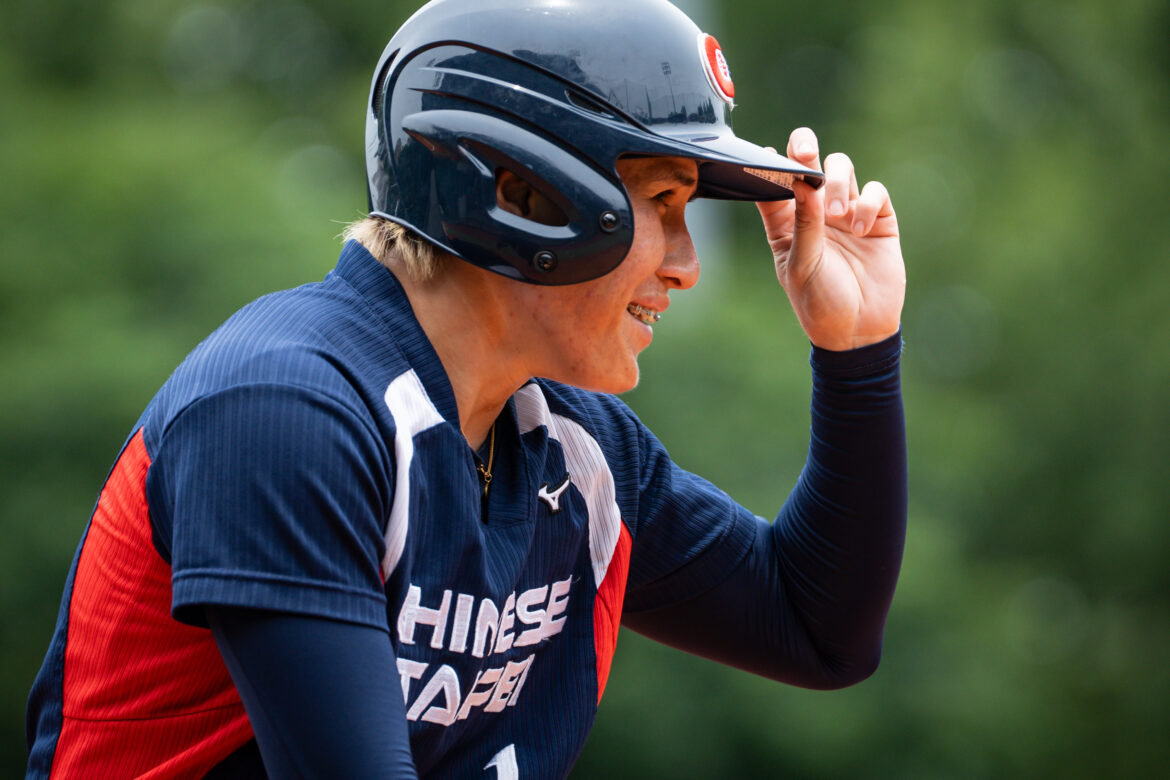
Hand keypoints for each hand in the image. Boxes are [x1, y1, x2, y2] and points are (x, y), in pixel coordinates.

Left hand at [756, 127, 904, 350]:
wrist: (858, 331)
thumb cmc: (819, 302)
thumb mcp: (802, 264)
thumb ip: (803, 224)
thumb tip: (803, 183)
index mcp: (786, 223)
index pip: (772, 184)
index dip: (767, 165)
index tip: (765, 157)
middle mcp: (814, 211)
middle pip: (808, 163)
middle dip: (805, 148)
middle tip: (805, 152)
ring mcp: (847, 213)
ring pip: (842, 168)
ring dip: (838, 180)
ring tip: (835, 212)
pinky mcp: (878, 219)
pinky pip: (875, 192)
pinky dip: (868, 203)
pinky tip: (862, 230)